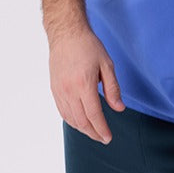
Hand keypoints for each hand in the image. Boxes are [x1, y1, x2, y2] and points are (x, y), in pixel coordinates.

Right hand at [48, 27, 123, 142]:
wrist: (66, 34)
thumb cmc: (88, 46)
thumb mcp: (107, 65)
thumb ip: (113, 89)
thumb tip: (119, 108)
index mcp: (84, 84)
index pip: (94, 115)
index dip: (101, 129)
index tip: (108, 138)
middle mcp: (69, 90)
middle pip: (81, 120)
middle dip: (93, 133)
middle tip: (103, 138)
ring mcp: (59, 90)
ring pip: (70, 118)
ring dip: (82, 129)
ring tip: (93, 132)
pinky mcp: (54, 89)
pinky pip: (62, 111)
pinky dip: (72, 121)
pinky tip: (80, 122)